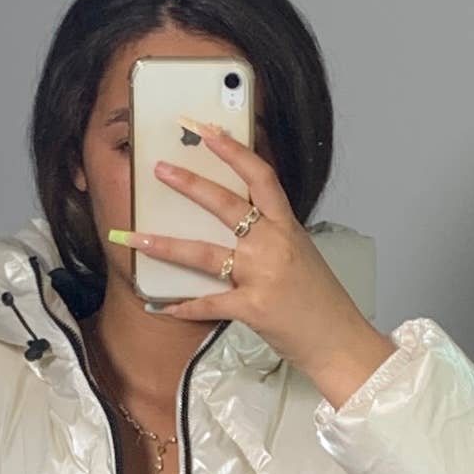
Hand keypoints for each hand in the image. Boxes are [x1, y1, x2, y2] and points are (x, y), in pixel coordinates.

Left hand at [108, 126, 394, 409]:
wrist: (339, 342)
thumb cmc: (321, 302)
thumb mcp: (300, 256)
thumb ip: (271, 236)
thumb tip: (236, 224)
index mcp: (288, 227)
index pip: (261, 177)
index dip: (234, 151)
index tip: (209, 131)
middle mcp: (274, 245)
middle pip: (226, 205)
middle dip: (189, 184)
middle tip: (160, 170)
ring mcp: (262, 276)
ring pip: (204, 254)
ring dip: (164, 245)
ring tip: (134, 237)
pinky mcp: (253, 308)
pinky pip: (208, 304)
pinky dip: (183, 306)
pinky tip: (161, 306)